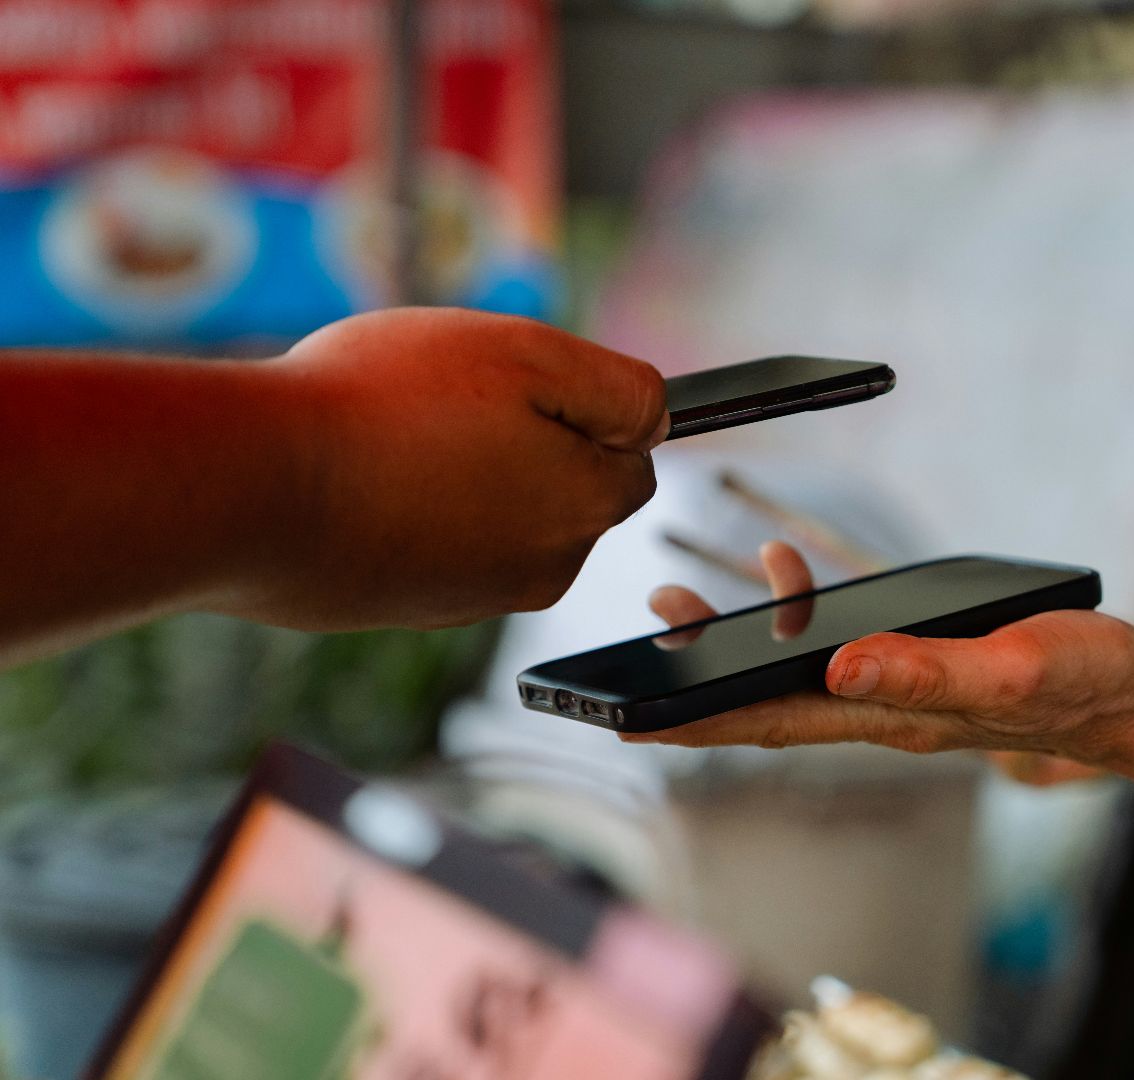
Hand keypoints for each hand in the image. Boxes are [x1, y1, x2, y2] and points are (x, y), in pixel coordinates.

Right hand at [220, 307, 667, 630]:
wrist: (250, 488)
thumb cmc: (385, 407)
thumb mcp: (526, 354)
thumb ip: (618, 387)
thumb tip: (658, 418)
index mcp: (588, 506)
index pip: (633, 453)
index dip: (582, 407)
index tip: (517, 383)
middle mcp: (546, 569)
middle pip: (566, 488)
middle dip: (526, 442)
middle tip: (446, 402)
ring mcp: (474, 599)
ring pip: (499, 515)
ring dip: (466, 474)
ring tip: (395, 437)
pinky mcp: (409, 610)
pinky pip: (436, 544)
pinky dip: (413, 509)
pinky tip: (362, 478)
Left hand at [632, 541, 1133, 777]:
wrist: (1133, 696)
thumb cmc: (1081, 683)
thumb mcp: (1011, 668)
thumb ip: (928, 671)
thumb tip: (837, 665)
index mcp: (892, 717)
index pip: (769, 724)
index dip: (696, 720)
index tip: (631, 716)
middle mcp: (881, 712)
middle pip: (762, 705)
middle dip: (690, 682)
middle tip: (637, 638)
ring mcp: (897, 694)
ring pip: (791, 678)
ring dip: (731, 648)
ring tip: (680, 605)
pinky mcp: (918, 670)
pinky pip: (835, 655)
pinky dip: (796, 624)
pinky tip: (789, 584)